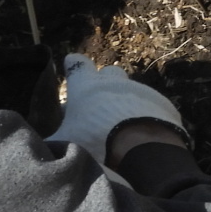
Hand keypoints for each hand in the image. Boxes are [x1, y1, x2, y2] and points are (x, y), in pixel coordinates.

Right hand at [51, 56, 186, 158]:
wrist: (142, 148)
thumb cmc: (94, 141)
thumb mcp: (66, 143)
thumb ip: (55, 142)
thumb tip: (47, 147)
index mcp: (87, 86)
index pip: (78, 65)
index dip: (74, 65)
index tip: (72, 63)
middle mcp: (114, 83)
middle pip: (109, 73)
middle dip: (105, 83)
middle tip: (99, 104)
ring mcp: (141, 91)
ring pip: (131, 90)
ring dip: (126, 103)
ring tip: (121, 126)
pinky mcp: (163, 105)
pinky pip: (151, 106)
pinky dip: (145, 116)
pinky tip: (141, 134)